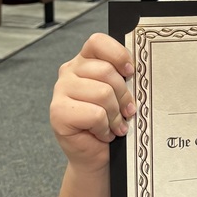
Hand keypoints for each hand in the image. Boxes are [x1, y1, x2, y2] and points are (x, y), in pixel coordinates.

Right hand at [49, 33, 135, 171]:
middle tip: (127, 111)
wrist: (96, 155)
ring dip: (115, 114)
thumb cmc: (110, 122)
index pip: (98, 42)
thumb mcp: (119, 94)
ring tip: (115, 124)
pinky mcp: (58, 112)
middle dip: (123, 95)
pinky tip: (102, 133)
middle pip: (106, 71)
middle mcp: (69, 71)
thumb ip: (122, 77)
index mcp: (85, 60)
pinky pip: (95, 114)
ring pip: (102, 93)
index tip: (130, 72)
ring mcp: (60, 91)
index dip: (118, 55)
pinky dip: (105, 127)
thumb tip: (138, 71)